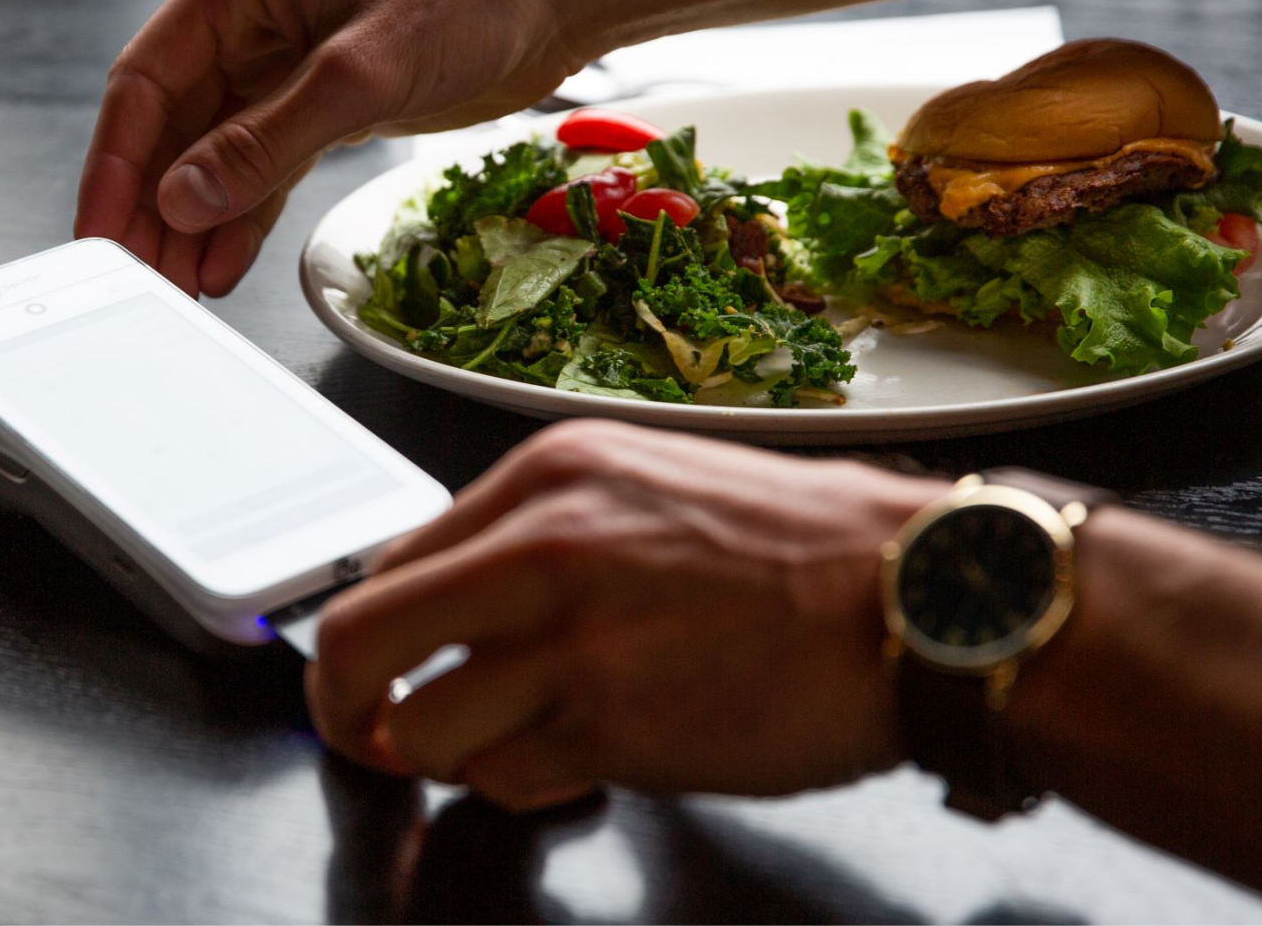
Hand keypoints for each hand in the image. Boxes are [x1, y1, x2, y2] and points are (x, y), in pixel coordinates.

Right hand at [75, 0, 593, 296]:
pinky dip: (243, 215)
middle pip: (172, 124)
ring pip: (215, 153)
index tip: (100, 233)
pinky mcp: (325, 101)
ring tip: (175, 290)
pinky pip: (264, 166)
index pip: (147, 81)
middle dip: (151, 206)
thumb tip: (182, 199)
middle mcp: (250, 18)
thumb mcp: (365, 71)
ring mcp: (285, 61)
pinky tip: (220, 266)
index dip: (118, 163)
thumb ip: (269, 141)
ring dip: (194, 221)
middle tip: (134, 280)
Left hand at [304, 420, 943, 809]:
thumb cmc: (802, 547)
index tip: (372, 674)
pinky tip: (584, 761)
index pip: (390, 560)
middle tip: (365, 736)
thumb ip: (539, 536)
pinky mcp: (616, 727)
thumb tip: (447, 600)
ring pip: (421, 730)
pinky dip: (528, 787)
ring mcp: (576, 641)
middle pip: (356, 642)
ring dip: (452, 756)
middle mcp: (543, 546)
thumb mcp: (649, 487)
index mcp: (548, 474)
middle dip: (342, 708)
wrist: (919, 594)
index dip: (365, 636)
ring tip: (513, 745)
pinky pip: (508, 782)